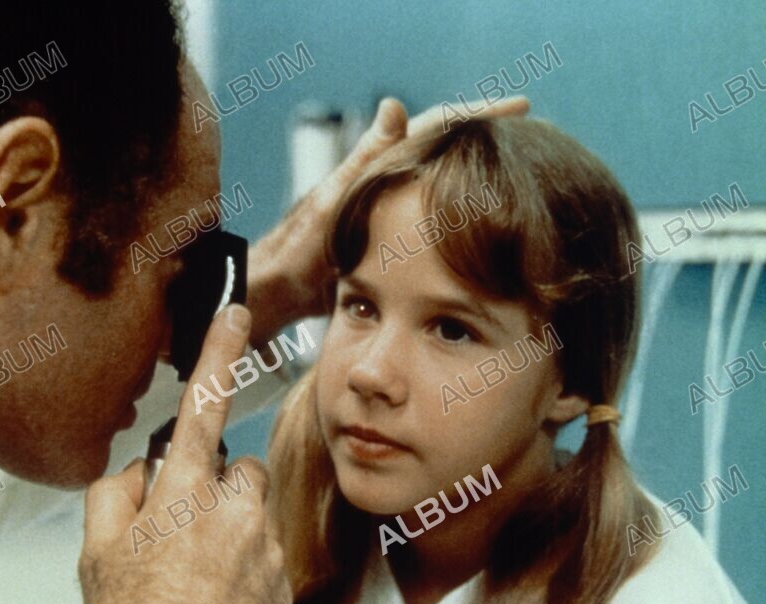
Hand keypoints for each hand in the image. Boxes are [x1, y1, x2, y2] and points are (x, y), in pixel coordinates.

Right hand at [79, 304, 291, 603]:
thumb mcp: (95, 555)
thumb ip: (113, 493)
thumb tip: (137, 470)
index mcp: (183, 497)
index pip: (204, 407)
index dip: (219, 354)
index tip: (236, 316)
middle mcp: (233, 514)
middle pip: (237, 466)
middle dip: (214, 484)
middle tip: (181, 527)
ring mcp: (263, 547)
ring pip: (253, 509)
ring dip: (231, 523)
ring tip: (198, 569)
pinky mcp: (282, 578)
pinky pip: (265, 547)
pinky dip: (245, 559)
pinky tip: (217, 593)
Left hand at [246, 95, 528, 345]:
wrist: (274, 292)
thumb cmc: (296, 252)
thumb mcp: (335, 204)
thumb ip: (364, 161)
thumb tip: (394, 105)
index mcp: (378, 166)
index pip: (437, 125)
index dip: (479, 112)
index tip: (522, 104)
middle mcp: (386, 181)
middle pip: (448, 149)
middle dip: (490, 140)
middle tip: (535, 139)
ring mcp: (387, 211)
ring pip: (444, 186)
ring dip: (481, 180)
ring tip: (524, 182)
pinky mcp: (386, 240)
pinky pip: (434, 222)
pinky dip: (461, 221)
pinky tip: (486, 235)